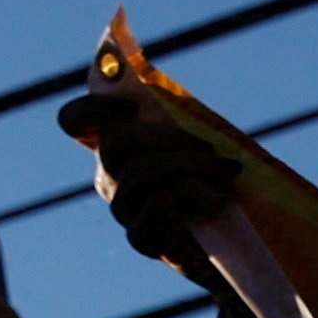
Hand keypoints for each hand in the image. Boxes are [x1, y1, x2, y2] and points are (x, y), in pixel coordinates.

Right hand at [59, 83, 241, 273]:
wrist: (242, 247)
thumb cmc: (221, 185)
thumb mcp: (202, 142)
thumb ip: (178, 115)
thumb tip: (144, 70)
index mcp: (117, 150)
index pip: (74, 122)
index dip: (93, 106)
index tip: (133, 106)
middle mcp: (110, 178)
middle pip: (113, 142)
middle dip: (167, 137)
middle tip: (210, 149)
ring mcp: (122, 210)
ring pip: (139, 172)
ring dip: (191, 166)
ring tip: (228, 173)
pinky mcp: (141, 239)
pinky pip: (158, 204)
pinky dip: (192, 195)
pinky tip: (218, 201)